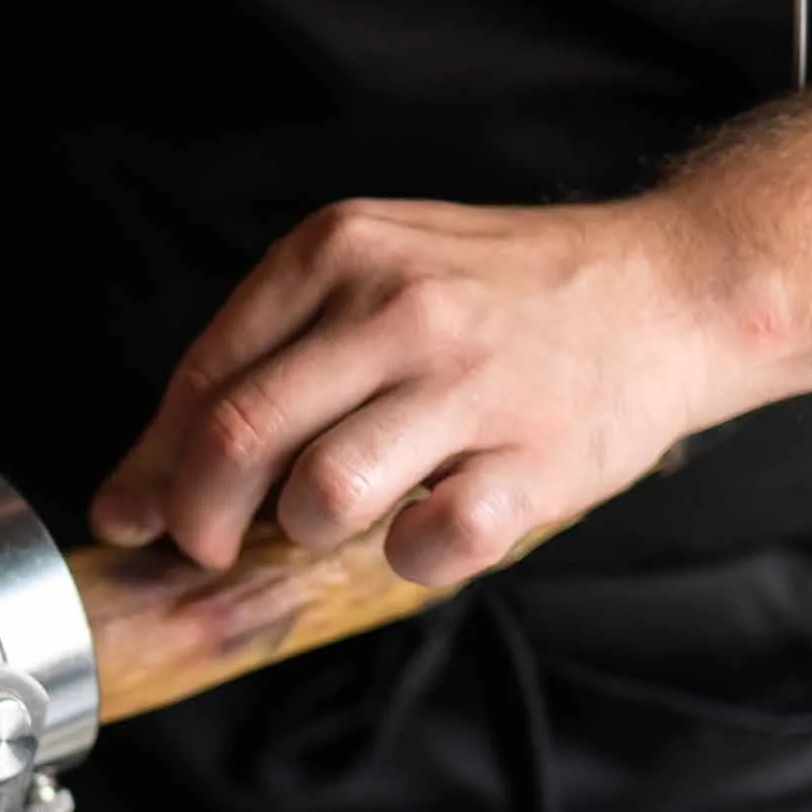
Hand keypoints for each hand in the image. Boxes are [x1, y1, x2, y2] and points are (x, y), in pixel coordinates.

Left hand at [88, 196, 777, 586]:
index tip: (138, 517)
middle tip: (214, 547)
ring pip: (319, 497)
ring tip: (345, 514)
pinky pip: (430, 545)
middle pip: (237, 443)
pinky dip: (411, 559)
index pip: (203, 380)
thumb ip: (262, 362)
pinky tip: (429, 529)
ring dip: (308, 532)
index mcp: (340, 252)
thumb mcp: (375, 276)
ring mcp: (472, 382)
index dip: (154, 469)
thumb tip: (137, 491)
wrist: (675, 287)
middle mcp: (399, 307)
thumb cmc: (507, 297)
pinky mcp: (537, 457)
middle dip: (200, 521)